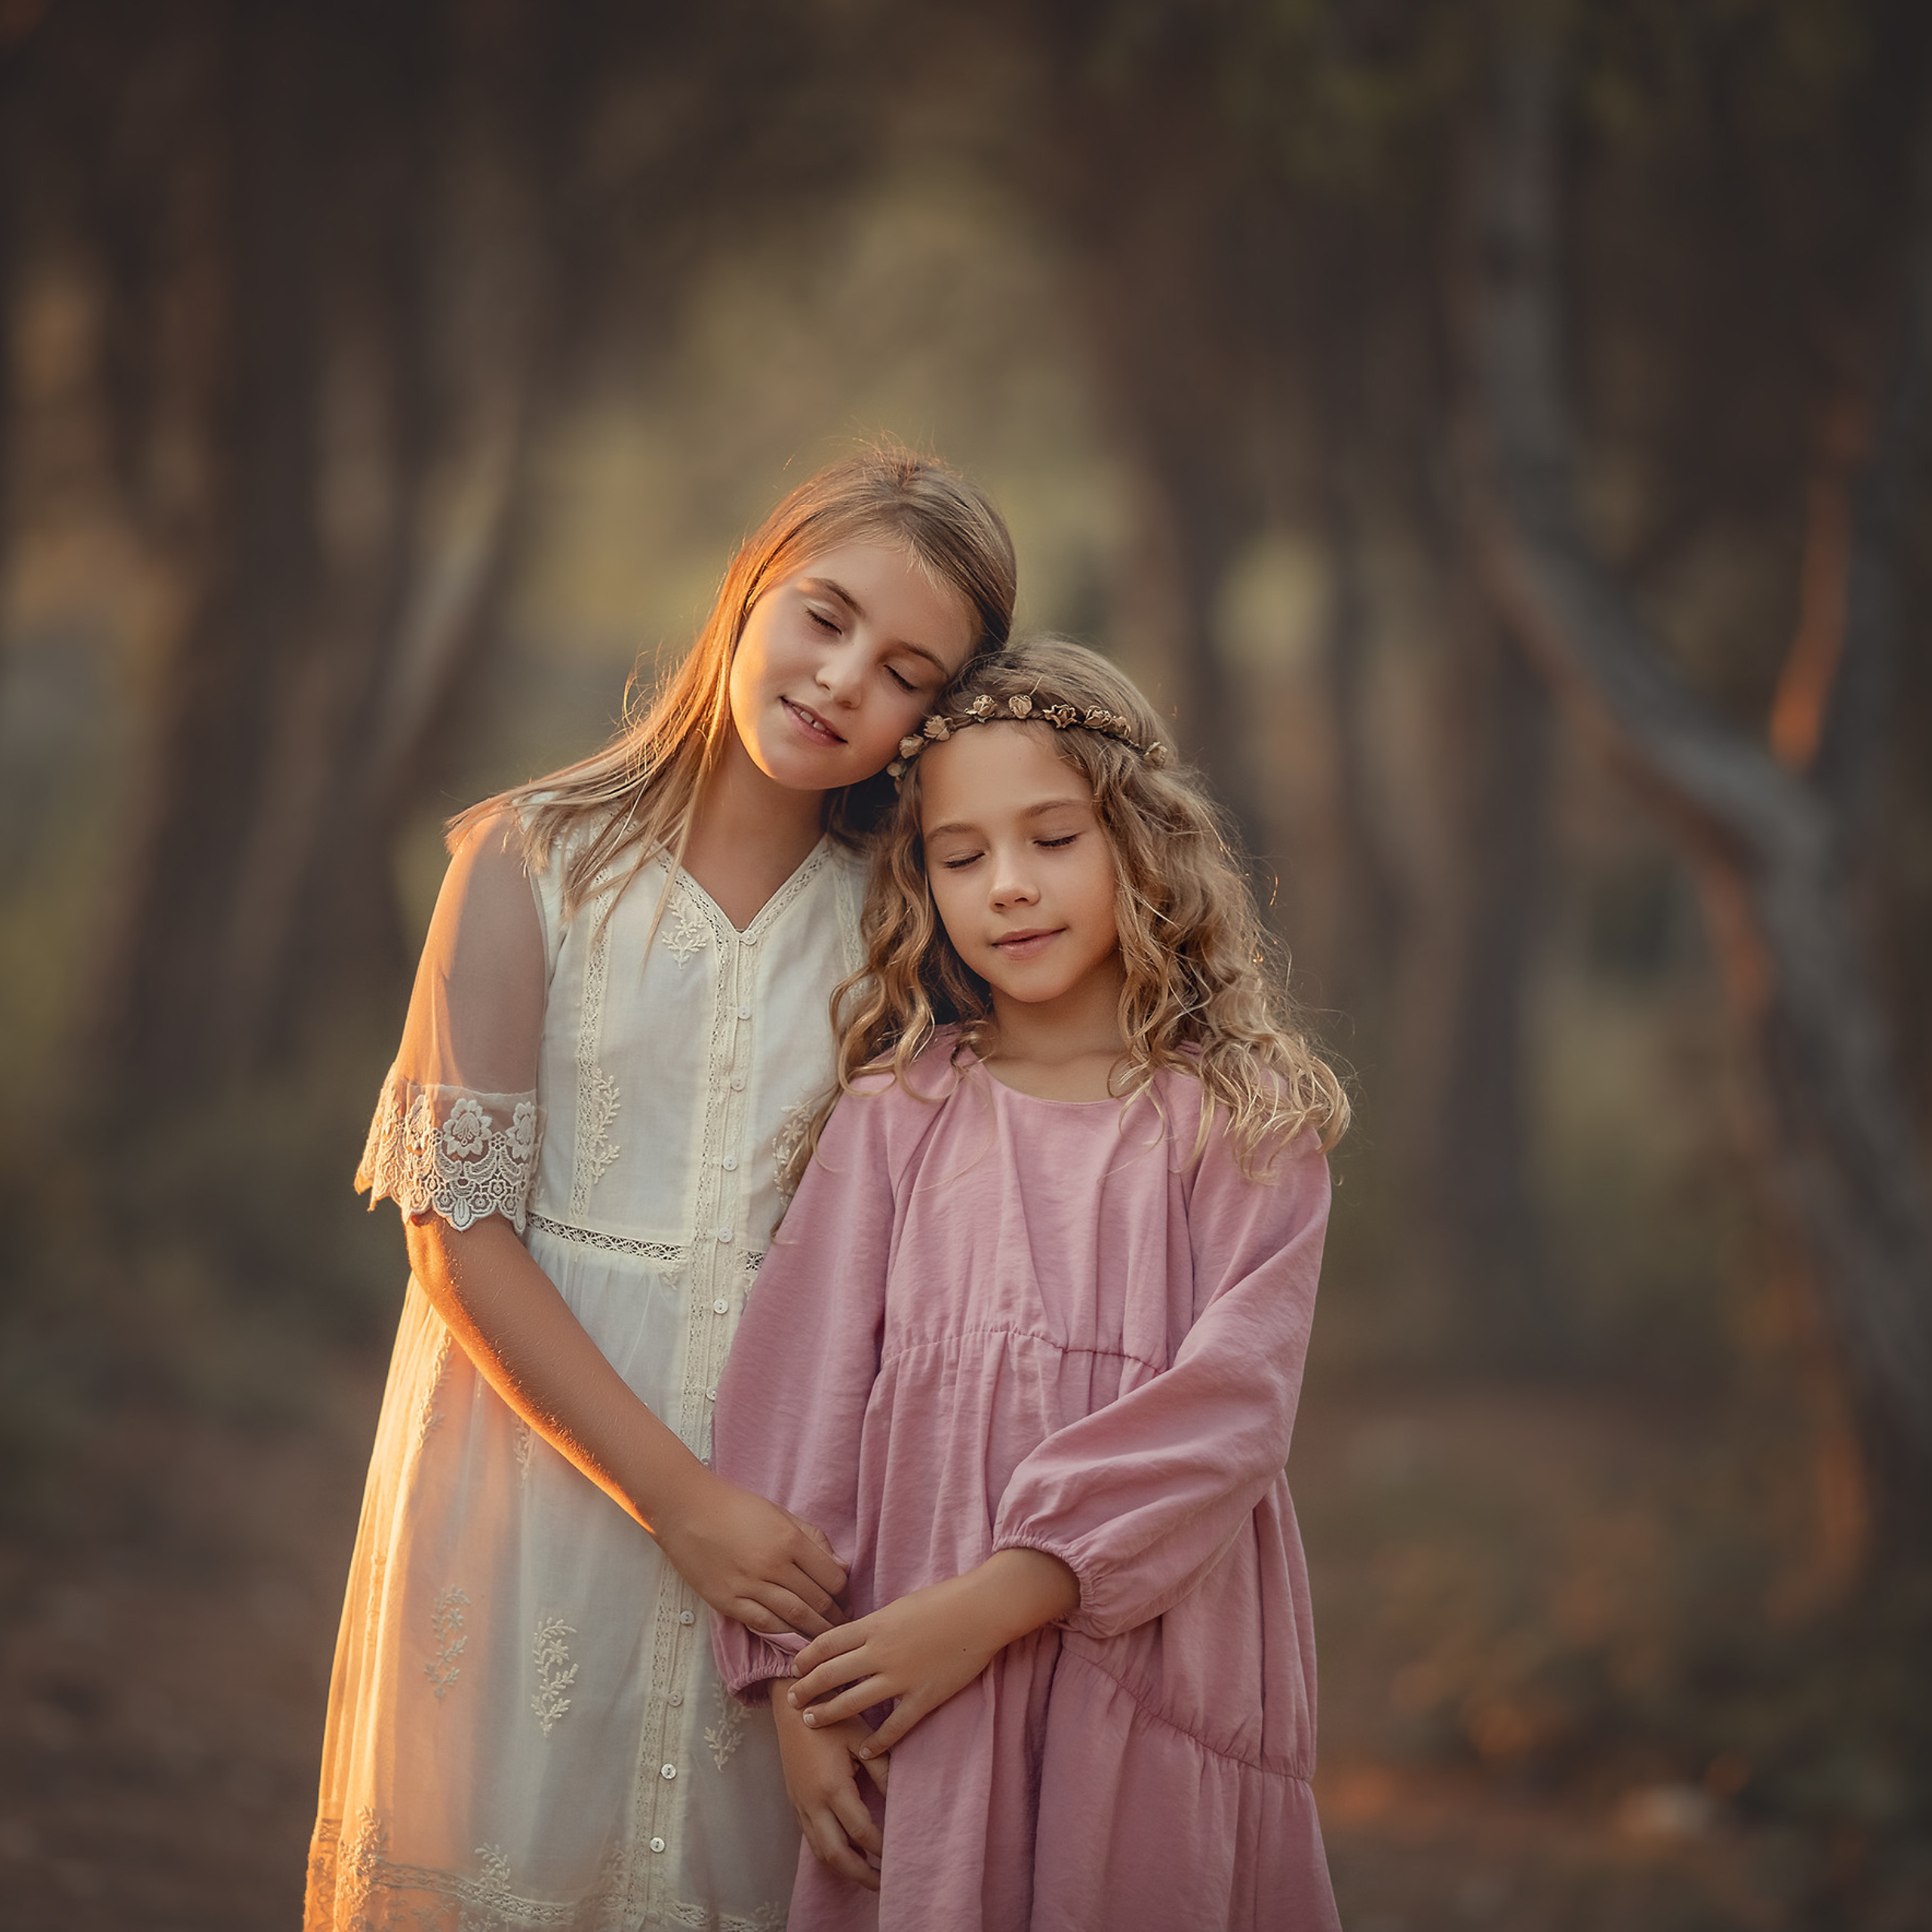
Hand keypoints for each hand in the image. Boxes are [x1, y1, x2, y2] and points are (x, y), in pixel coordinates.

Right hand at [649, 1468, 846, 1637]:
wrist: (687, 1510)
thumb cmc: (736, 1507)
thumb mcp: (780, 1513)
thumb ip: (813, 1539)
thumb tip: (841, 1567)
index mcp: (790, 1540)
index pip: (832, 1578)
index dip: (844, 1594)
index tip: (847, 1601)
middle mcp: (773, 1565)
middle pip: (816, 1601)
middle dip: (834, 1617)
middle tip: (842, 1626)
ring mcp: (749, 1585)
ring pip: (794, 1618)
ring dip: (814, 1632)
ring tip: (825, 1639)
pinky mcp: (728, 1601)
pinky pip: (764, 1624)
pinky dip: (783, 1635)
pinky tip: (794, 1640)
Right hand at [772, 1695, 888, 1890]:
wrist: (791, 1705)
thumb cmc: (830, 1716)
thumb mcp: (860, 1736)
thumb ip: (881, 1767)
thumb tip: (900, 1796)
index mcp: (832, 1787)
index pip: (861, 1831)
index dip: (881, 1847)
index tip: (899, 1854)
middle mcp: (813, 1804)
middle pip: (837, 1855)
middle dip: (861, 1874)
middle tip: (884, 1884)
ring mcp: (801, 1806)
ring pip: (821, 1852)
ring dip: (844, 1868)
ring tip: (867, 1875)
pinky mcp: (795, 1803)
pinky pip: (811, 1839)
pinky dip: (829, 1853)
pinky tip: (845, 1853)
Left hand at [787, 1549, 1077, 1754]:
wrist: (980, 1611)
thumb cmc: (943, 1600)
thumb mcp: (899, 1605)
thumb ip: (874, 1624)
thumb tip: (853, 1637)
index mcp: (873, 1625)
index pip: (826, 1643)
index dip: (805, 1658)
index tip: (793, 1667)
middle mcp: (879, 1652)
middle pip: (830, 1674)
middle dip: (806, 1689)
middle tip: (792, 1701)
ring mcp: (900, 1678)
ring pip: (852, 1702)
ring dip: (828, 1714)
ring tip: (812, 1722)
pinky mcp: (922, 1697)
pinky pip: (894, 1726)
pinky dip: (876, 1741)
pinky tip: (865, 1750)